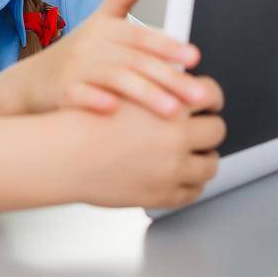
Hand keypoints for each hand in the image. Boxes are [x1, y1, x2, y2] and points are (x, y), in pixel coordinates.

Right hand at [24, 0, 213, 117]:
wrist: (29, 81)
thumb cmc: (72, 55)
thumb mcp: (97, 24)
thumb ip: (121, 0)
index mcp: (107, 31)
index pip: (143, 37)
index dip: (168, 46)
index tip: (194, 58)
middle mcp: (93, 46)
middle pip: (136, 60)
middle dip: (170, 78)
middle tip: (200, 97)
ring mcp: (76, 68)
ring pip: (115, 78)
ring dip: (145, 94)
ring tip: (172, 111)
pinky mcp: (60, 90)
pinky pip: (79, 94)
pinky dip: (95, 100)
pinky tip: (114, 110)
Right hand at [63, 91, 226, 208]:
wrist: (60, 156)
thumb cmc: (82, 121)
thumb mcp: (120, 86)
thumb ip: (152, 83)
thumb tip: (176, 81)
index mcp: (169, 106)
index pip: (209, 94)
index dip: (210, 96)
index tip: (209, 99)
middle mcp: (175, 137)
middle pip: (216, 131)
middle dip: (210, 127)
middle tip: (204, 126)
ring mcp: (171, 169)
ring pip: (209, 166)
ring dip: (205, 158)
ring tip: (197, 154)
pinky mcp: (162, 195)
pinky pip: (192, 192)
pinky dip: (191, 184)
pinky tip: (183, 176)